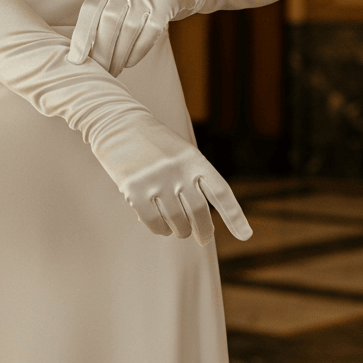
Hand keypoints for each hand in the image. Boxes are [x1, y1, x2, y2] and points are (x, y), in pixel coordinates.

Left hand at [68, 0, 200, 75]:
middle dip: (102, 53)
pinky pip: (148, 35)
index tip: (76, 61)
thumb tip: (81, 53)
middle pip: (108, 24)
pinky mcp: (166, 3)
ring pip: (128, 32)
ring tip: (113, 71)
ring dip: (118, 57)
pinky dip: (136, 53)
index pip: (89, 10)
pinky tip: (128, 62)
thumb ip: (100, 18)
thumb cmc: (138, 0)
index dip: (81, 37)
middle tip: (98, 73)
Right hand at [88, 109, 252, 244]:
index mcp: (194, 159)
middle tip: (203, 239)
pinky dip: (160, 229)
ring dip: (180, 230)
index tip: (245, 236)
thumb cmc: (153, 143)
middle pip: (199, 212)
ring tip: (179, 229)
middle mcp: (178, 171)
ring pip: (177, 221)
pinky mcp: (134, 190)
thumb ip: (192, 180)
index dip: (234, 216)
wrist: (117, 123)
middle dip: (204, 231)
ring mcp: (156, 181)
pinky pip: (154, 222)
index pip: (220, 192)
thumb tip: (195, 222)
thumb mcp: (180, 153)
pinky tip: (162, 228)